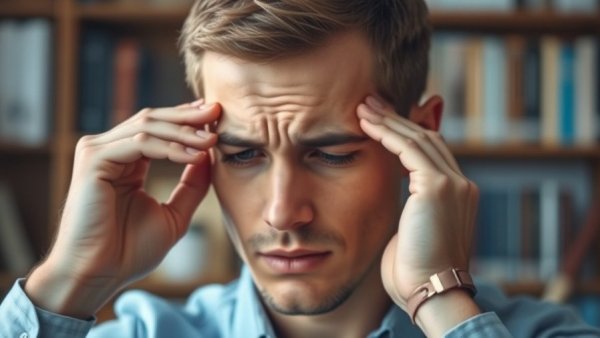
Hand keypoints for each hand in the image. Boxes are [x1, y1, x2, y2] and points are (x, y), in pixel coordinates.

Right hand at [26, 101, 219, 316]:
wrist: (100, 274)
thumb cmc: (131, 251)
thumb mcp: (175, 214)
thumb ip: (192, 185)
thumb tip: (211, 155)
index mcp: (126, 161)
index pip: (157, 128)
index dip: (186, 119)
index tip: (215, 115)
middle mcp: (109, 151)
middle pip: (152, 120)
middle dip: (188, 116)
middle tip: (217, 112)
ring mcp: (98, 153)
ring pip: (147, 127)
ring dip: (183, 132)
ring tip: (211, 139)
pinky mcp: (93, 160)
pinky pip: (139, 144)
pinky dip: (170, 148)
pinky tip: (193, 156)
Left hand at [356, 96, 478, 306]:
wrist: (430, 292)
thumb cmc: (415, 272)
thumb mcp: (413, 233)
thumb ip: (411, 210)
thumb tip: (397, 201)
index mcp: (457, 196)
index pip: (431, 154)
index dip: (405, 135)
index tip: (380, 123)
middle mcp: (461, 185)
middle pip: (427, 139)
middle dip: (396, 120)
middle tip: (369, 104)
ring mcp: (453, 184)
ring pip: (418, 139)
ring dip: (388, 121)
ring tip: (363, 107)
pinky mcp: (438, 187)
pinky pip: (409, 149)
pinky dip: (387, 133)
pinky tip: (366, 124)